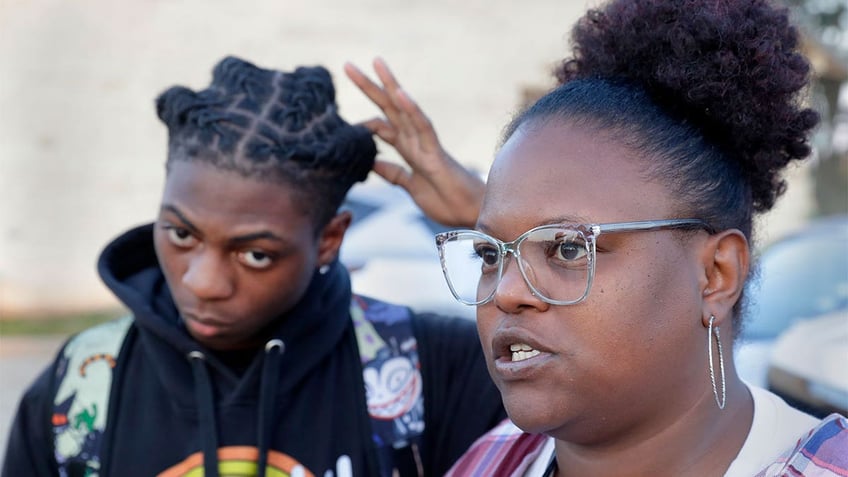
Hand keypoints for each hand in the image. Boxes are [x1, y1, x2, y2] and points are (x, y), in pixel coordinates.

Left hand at [344, 58, 484, 227]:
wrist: (470, 214)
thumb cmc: (446, 201)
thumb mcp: (410, 187)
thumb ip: (394, 173)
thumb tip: (372, 163)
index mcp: (408, 150)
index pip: (382, 127)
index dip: (362, 120)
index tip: (339, 118)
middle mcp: (415, 141)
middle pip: (388, 109)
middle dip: (369, 87)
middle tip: (347, 66)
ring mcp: (425, 144)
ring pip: (404, 109)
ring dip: (390, 85)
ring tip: (376, 62)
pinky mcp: (436, 153)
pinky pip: (424, 127)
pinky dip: (412, 110)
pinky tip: (400, 93)